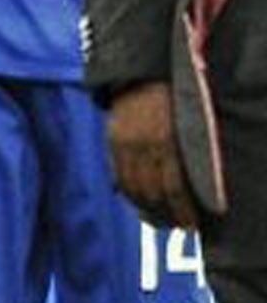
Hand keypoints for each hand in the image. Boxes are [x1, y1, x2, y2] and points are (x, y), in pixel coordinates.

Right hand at [107, 81, 203, 230]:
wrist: (140, 77)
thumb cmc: (172, 101)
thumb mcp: (185, 125)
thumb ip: (184, 154)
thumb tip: (188, 190)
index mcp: (167, 140)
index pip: (174, 186)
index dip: (181, 209)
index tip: (190, 223)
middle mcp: (145, 145)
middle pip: (153, 190)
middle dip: (165, 213)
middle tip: (175, 226)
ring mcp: (125, 145)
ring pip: (134, 187)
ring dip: (146, 208)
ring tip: (157, 220)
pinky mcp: (112, 143)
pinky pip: (120, 176)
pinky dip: (129, 194)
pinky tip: (138, 203)